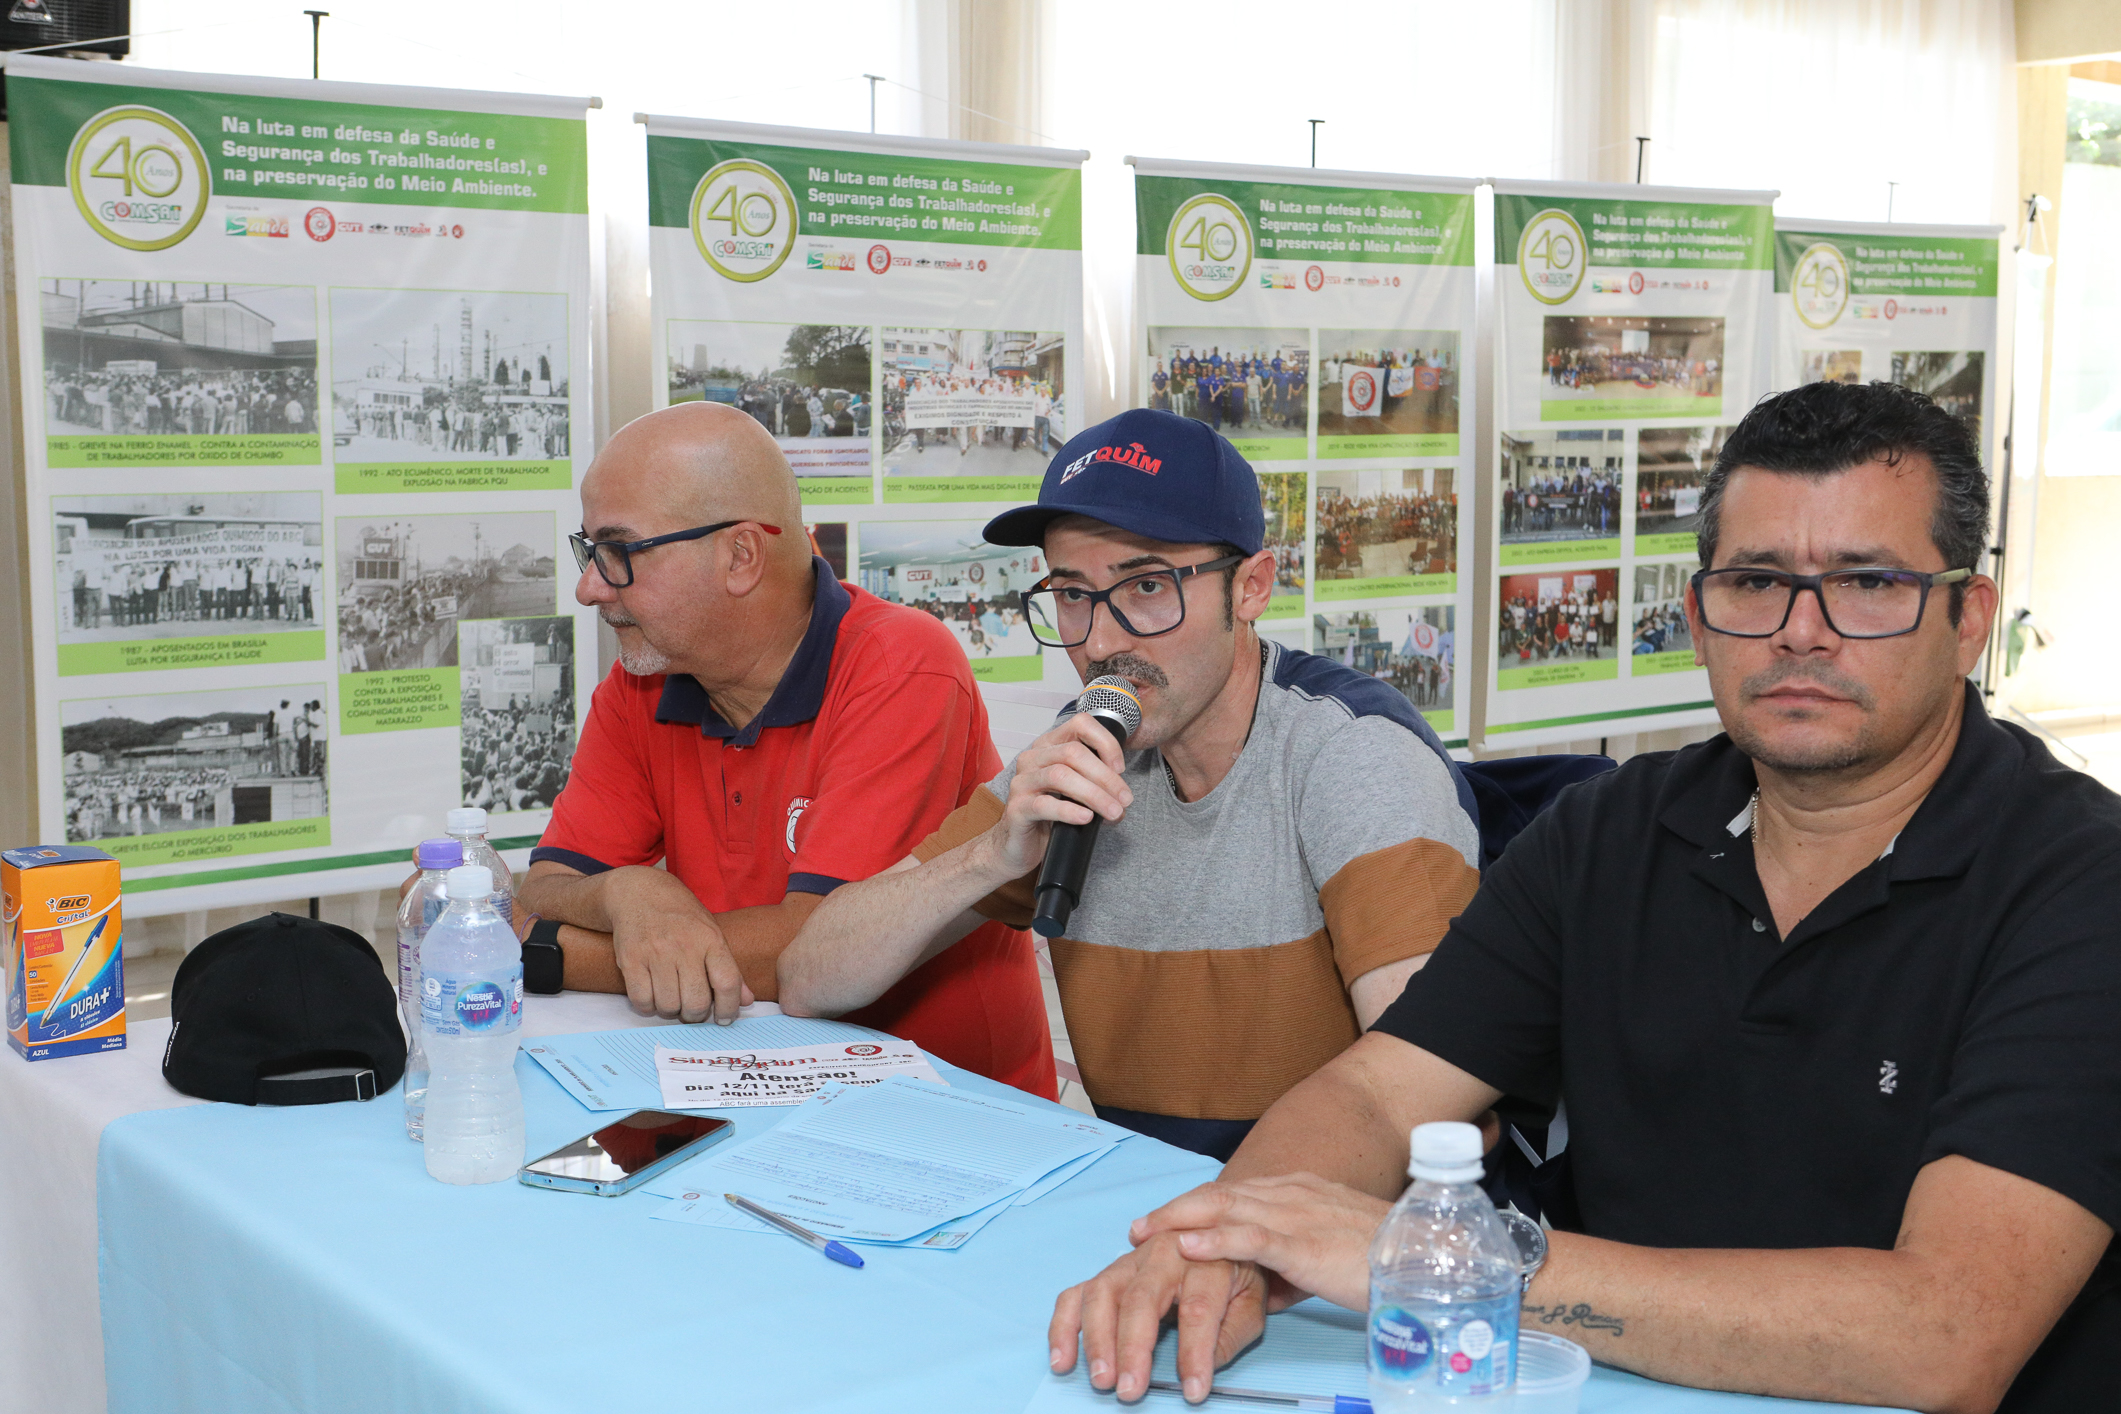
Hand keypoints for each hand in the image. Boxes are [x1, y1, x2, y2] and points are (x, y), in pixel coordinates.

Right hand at [604, 867, 753, 1023]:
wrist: (639, 892)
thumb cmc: (681, 917)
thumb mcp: (712, 933)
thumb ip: (729, 969)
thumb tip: (747, 1001)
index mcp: (711, 939)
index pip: (727, 982)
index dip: (729, 1008)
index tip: (724, 1018)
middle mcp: (684, 946)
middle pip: (696, 1002)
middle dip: (696, 1014)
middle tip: (692, 1009)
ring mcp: (656, 952)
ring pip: (668, 1005)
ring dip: (671, 1011)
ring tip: (671, 999)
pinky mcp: (630, 959)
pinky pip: (641, 1000)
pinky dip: (648, 1006)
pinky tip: (652, 996)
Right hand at [976, 712, 1133, 879]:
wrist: (1020, 847)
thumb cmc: (1050, 817)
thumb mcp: (1077, 792)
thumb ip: (1097, 784)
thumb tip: (1123, 796)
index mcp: (1049, 746)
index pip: (1080, 724)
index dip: (1105, 742)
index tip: (1120, 768)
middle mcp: (1032, 758)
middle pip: (1073, 752)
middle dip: (1105, 776)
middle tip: (1125, 799)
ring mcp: (1022, 782)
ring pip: (1060, 776)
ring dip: (1094, 794)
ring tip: (1113, 812)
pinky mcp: (1017, 808)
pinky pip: (1044, 804)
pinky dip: (1070, 810)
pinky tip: (1086, 818)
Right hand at [1049, 1230, 1288, 1403]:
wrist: (1217, 1232)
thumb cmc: (1235, 1274)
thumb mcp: (1252, 1301)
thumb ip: (1233, 1333)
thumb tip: (1204, 1366)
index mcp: (1207, 1260)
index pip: (1198, 1311)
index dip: (1194, 1354)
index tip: (1193, 1391)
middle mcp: (1163, 1253)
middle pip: (1141, 1299)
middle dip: (1132, 1348)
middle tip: (1129, 1389)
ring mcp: (1130, 1260)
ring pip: (1103, 1293)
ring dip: (1096, 1339)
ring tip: (1101, 1379)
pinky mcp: (1108, 1271)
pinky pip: (1076, 1294)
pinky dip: (1063, 1326)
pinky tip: (1062, 1360)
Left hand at [1130, 1174, 1386, 1313]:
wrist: (1425, 1257)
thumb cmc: (1384, 1260)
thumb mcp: (1331, 1256)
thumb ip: (1295, 1265)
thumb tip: (1266, 1291)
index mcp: (1299, 1193)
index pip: (1236, 1193)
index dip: (1195, 1205)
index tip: (1164, 1218)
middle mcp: (1291, 1195)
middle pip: (1220, 1194)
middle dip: (1175, 1209)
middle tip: (1139, 1226)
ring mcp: (1296, 1216)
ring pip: (1225, 1209)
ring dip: (1179, 1220)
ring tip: (1146, 1234)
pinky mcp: (1303, 1244)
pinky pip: (1249, 1237)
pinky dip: (1212, 1240)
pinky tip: (1186, 1247)